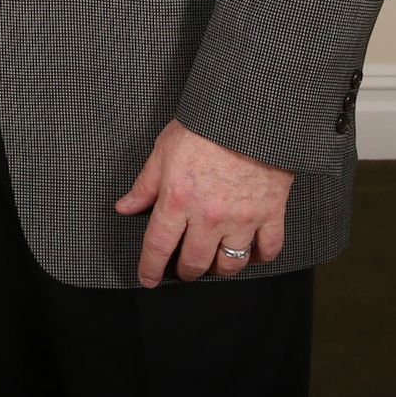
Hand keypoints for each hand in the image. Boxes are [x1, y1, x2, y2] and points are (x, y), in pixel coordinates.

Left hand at [115, 119, 293, 285]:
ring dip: (219, 269)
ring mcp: (242, 219)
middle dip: (185, 271)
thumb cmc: (202, 129)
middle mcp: (209, 216)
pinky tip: (249, 253)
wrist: (248, 116)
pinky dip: (259, 258)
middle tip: (183, 268)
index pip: (158, 246)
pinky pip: (268, 251)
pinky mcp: (271, 215)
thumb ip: (144, 185)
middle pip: (194, 262)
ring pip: (231, 264)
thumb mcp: (162, 152)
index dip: (149, 268)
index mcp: (177, 200)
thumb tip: (124, 207)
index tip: (148, 280)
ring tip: (213, 262)